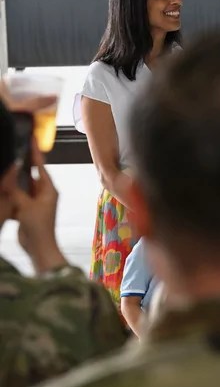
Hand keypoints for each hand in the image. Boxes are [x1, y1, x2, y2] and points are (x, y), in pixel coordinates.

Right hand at [13, 145, 65, 274]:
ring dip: (13, 182)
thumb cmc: (38, 226)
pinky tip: (3, 187)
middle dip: (20, 166)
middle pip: (29, 175)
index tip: (31, 139)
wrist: (38, 247)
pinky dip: (10, 194)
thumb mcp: (25, 206)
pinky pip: (17, 197)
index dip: (35, 153)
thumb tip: (9, 174)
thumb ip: (16, 190)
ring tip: (6, 169)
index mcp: (48, 189)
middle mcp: (43, 192)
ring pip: (21, 186)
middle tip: (12, 152)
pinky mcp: (26, 209)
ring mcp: (35, 201)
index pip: (40, 166)